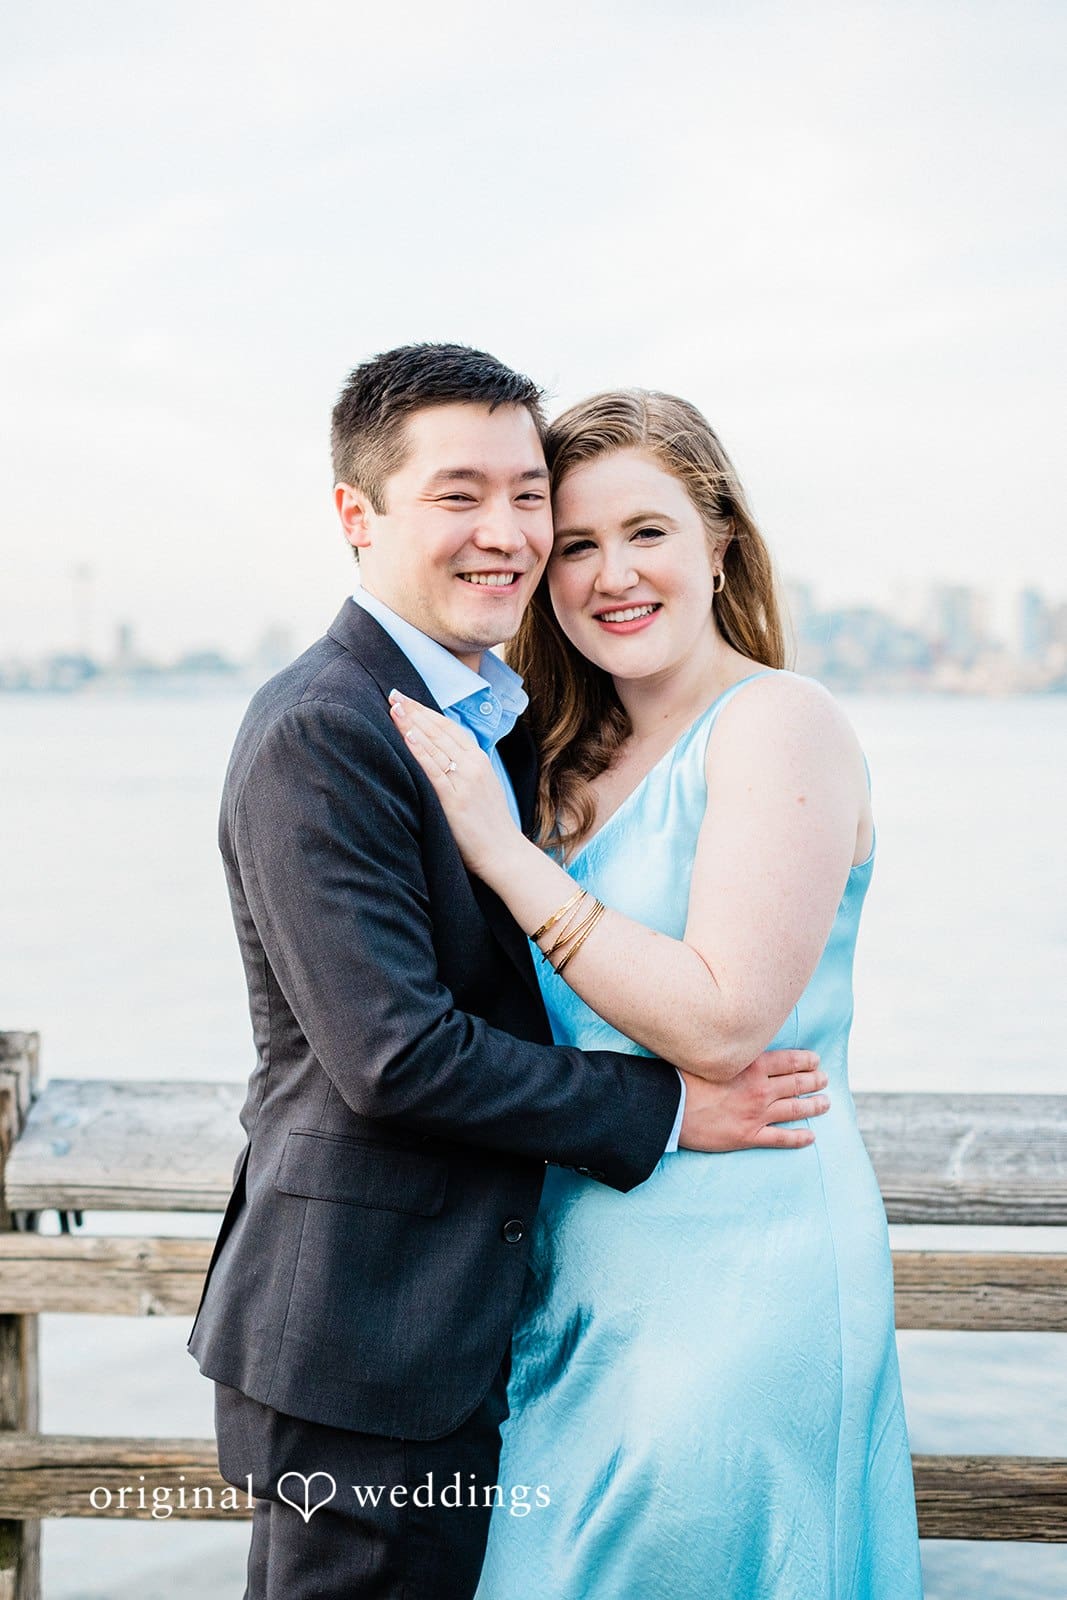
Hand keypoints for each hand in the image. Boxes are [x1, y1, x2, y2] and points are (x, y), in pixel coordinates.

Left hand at [389, 690, 519, 878]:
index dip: (426, 711)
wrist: (504, 852)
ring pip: (434, 744)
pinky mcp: (454, 799)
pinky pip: (433, 769)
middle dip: (414, 710)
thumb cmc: (489, 824)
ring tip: (393, 707)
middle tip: (393, 694)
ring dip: (412, 724)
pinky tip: (406, 735)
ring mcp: (464, 780)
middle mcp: (473, 764)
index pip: (448, 727)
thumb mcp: (480, 787)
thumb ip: (463, 769)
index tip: (407, 699)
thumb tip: (439, 757)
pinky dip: (419, 750)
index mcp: (479, 760)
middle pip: (439, 730)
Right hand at [678, 1050, 827, 1151]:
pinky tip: (811, 1137)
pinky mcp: (749, 1135)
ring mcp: (756, 1114)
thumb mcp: (710, 1055)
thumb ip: (730, 1051)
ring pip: (795, 1109)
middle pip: (796, 1084)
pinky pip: (781, 1138)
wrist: (670, 1107)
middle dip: (814, 1081)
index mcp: (751, 1066)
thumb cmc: (683, 1077)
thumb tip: (738, 1042)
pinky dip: (799, 1138)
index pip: (788, 1061)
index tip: (815, 1060)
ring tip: (825, 1103)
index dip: (806, 1061)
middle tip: (824, 1079)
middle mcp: (759, 1089)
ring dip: (814, 1106)